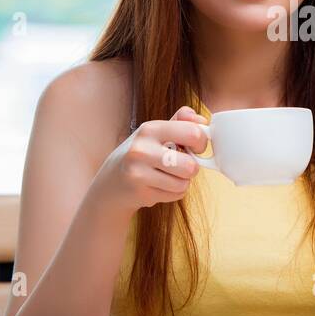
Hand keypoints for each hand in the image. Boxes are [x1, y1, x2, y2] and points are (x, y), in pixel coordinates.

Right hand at [94, 106, 208, 211]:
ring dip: (182, 182)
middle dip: (192, 168)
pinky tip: (159, 186)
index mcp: (150, 129)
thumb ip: (181, 122)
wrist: (113, 181)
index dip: (201, 142)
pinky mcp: (140, 193)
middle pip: (190, 166)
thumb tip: (202, 120)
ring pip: (184, 183)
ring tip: (168, 176)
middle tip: (182, 165)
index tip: (195, 147)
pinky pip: (175, 195)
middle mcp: (142, 149)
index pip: (192, 133)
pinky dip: (173, 193)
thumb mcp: (157, 132)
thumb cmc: (142, 154)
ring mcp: (138, 173)